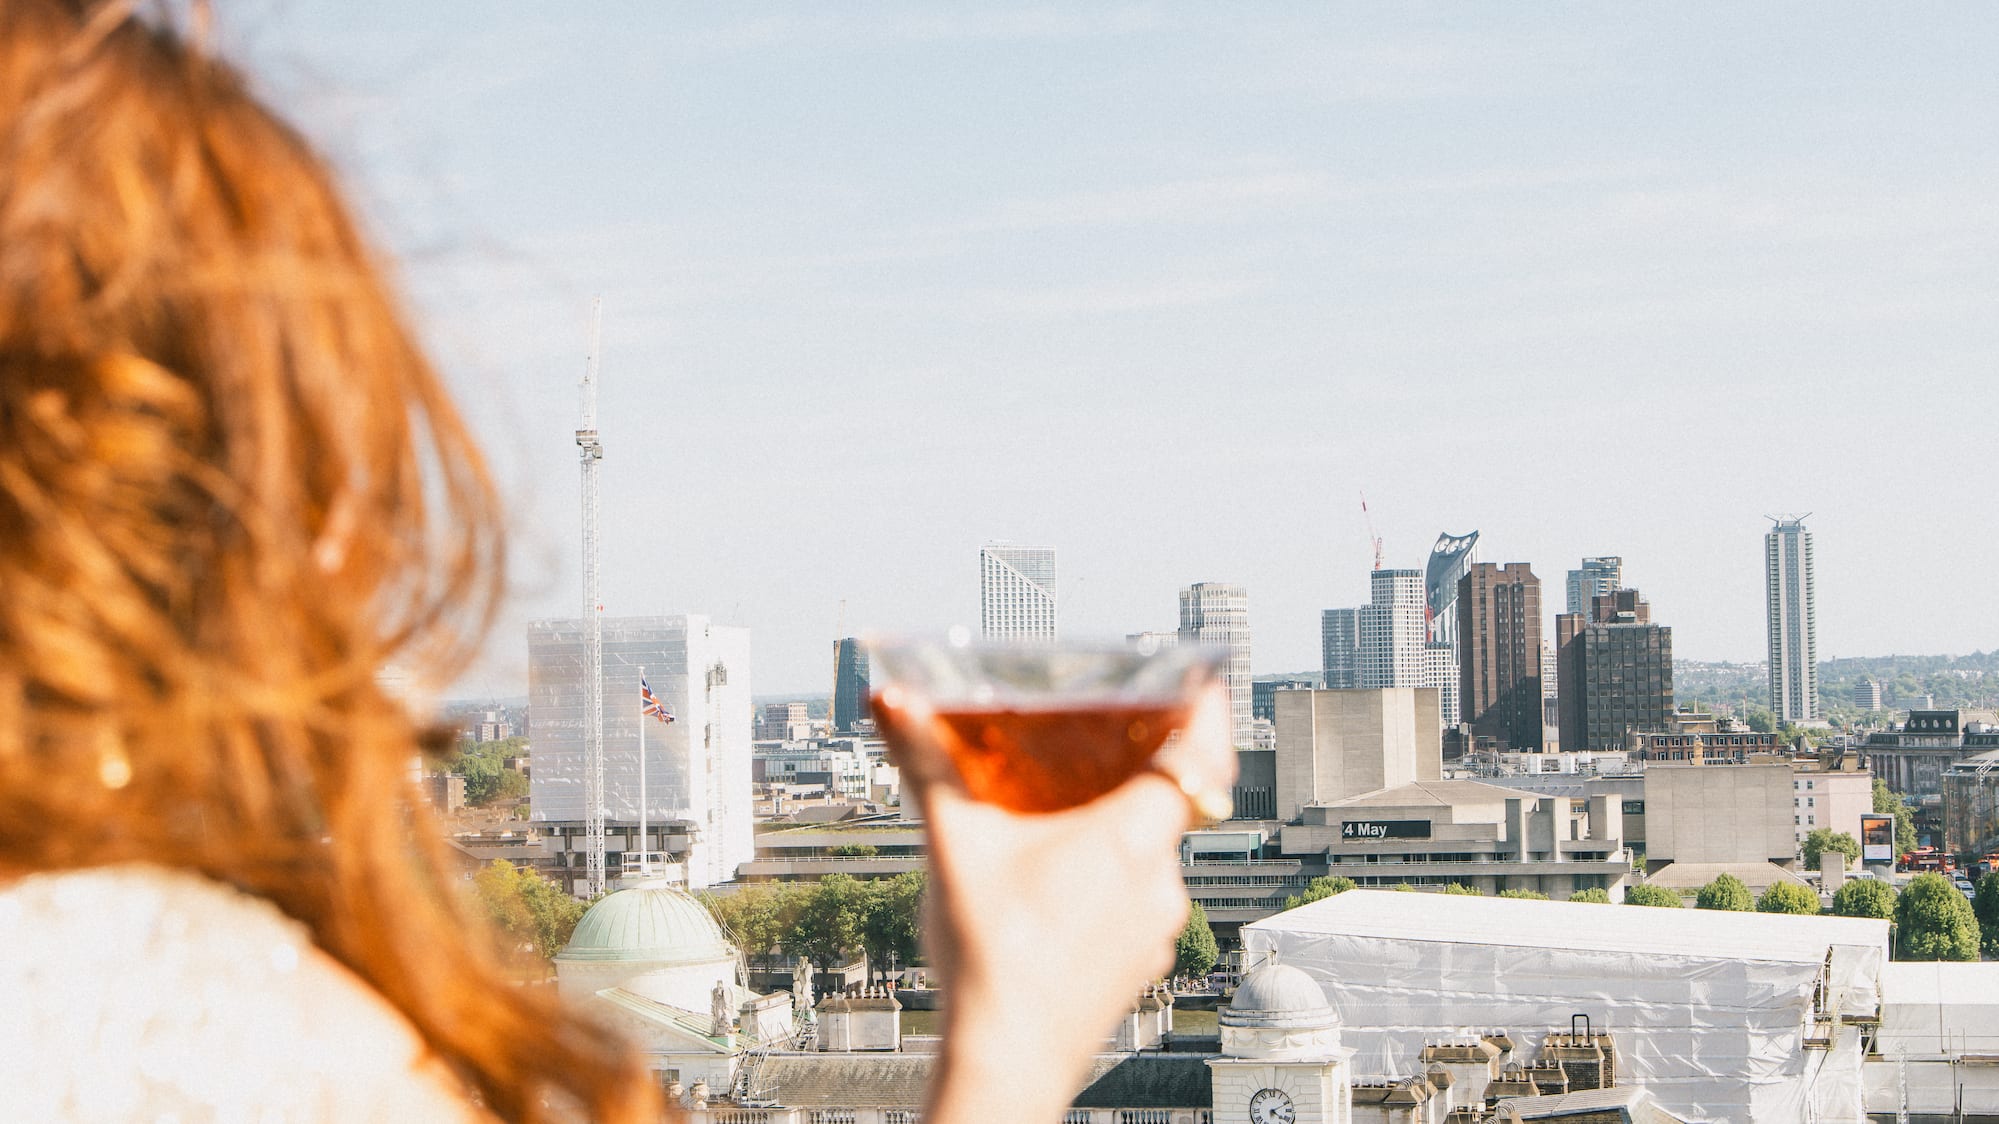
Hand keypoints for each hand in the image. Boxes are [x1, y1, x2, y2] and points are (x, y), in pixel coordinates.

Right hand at [897, 683, 1234, 1122]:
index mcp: (1128, 839)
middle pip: (1168, 804)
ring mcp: (1155, 930)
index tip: (1205, 682)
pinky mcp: (1140, 966)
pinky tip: (1060, 892)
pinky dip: (1110, 885)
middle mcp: (1158, 882)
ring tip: (1060, 826)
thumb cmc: (990, 958)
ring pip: (1150, 859)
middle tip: (1098, 750)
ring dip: (1116, 835)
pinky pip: (1138, 905)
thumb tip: (892, 703)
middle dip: (1134, 774)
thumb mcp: (953, 845)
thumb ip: (925, 764)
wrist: (1006, 1062)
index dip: (1205, 713)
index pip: (1197, 757)